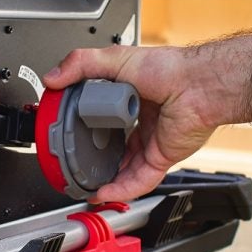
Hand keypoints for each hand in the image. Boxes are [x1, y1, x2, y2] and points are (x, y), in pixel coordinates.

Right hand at [44, 46, 218, 201]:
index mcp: (132, 98)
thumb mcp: (116, 59)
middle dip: (97, 159)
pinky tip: (104, 192)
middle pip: (115, 147)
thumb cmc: (169, 68)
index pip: (103, 117)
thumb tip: (53, 77)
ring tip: (85, 186)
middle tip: (76, 165)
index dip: (86, 125)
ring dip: (106, 180)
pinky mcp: (160, 158)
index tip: (67, 132)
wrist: (198, 85)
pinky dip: (120, 190)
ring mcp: (151, 142)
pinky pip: (139, 180)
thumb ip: (81, 64)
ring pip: (126, 169)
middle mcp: (142, 122)